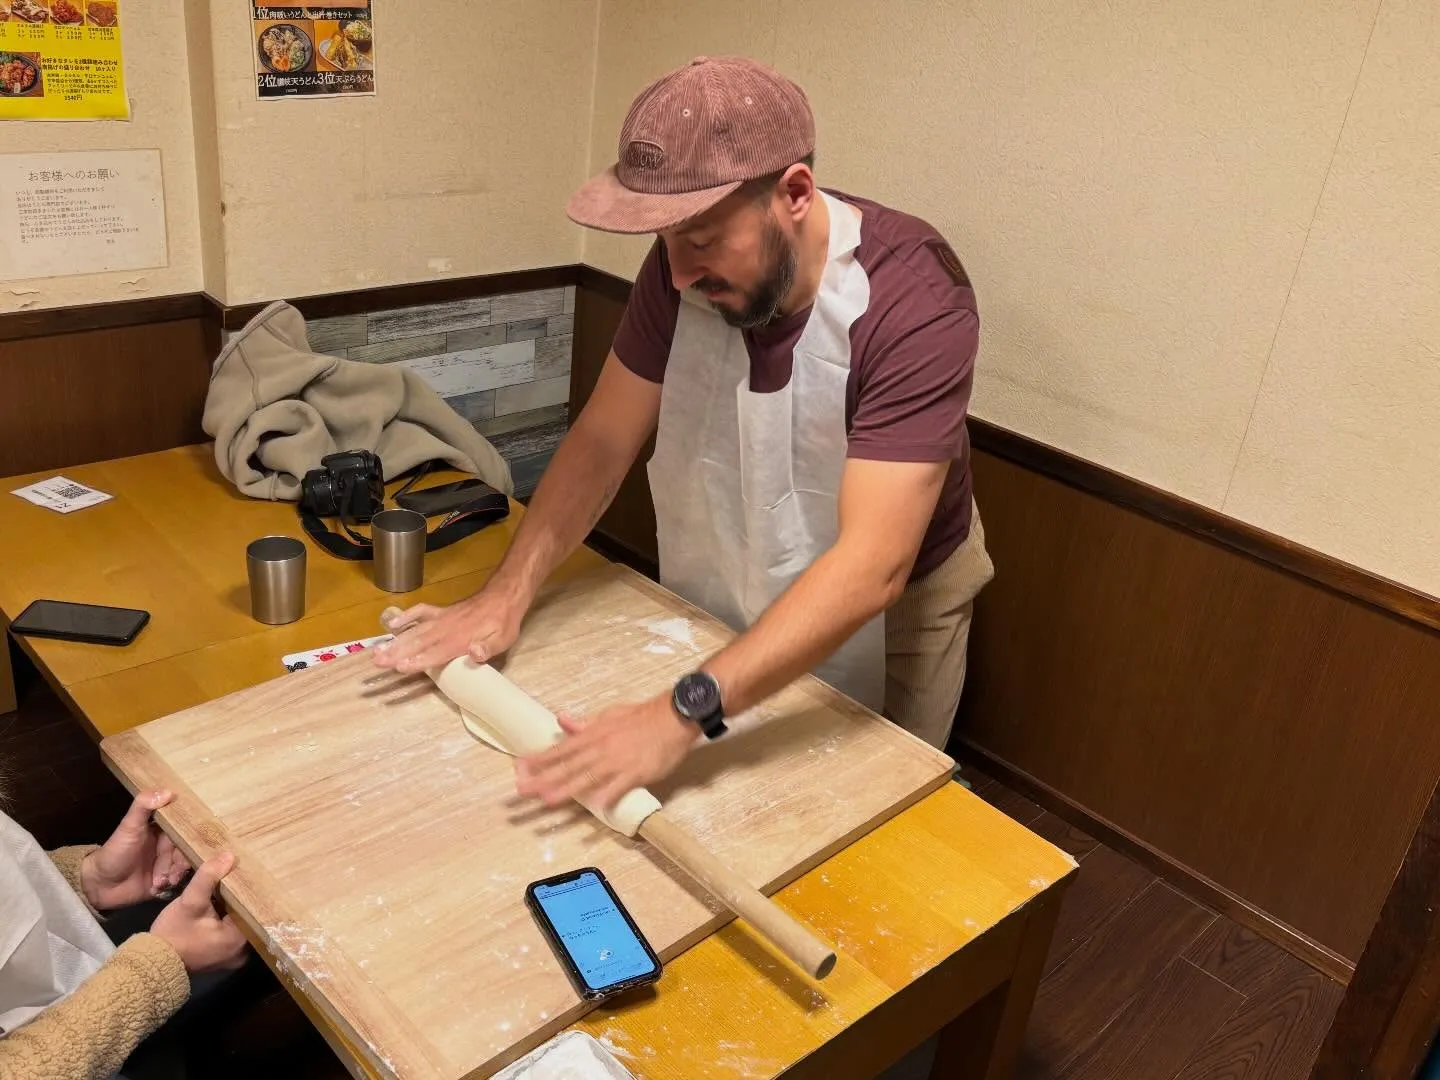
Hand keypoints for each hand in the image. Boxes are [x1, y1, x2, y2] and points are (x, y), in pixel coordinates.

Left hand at [81, 790, 190, 910]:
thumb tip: (169, 791)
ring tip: (161, 880)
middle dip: (181, 860)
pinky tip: (157, 886)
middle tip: (173, 868)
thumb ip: (143, 807)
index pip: (185, 827)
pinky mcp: (165, 880)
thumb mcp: (128, 827)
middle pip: (187, 848)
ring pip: (183, 865)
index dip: (191, 833)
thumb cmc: (114, 852)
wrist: (100, 885)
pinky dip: (170, 883)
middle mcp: (168, 845)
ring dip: (175, 873)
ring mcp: (167, 863)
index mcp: (162, 830)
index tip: (195, 840)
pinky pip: (178, 880)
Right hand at [150, 852, 248, 974]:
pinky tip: (222, 904)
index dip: (247, 889)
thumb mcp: (189, 902)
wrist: (151, 963)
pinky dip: (226, 920)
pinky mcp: (222, 957)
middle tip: (240, 876)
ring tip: (233, 886)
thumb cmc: (172, 934)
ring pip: (239, 924)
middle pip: (247, 916)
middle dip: (240, 898)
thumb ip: (208, 878)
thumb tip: (229, 856)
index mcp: (239, 940)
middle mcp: (243, 952)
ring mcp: (233, 957)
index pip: (253, 908)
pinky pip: (231, 933)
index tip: (246, 873)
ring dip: (233, 909)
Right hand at [371, 583, 528, 673]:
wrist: (504, 596)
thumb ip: (488, 648)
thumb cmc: (503, 623)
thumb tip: (475, 654)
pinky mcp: (441, 611)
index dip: (418, 661)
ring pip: (415, 630)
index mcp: (461, 639)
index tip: (399, 666)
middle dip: (397, 653)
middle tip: (377, 661)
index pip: (436, 653)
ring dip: (395, 641)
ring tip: (376, 650)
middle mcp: (447, 629)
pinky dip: (406, 617)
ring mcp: (442, 618)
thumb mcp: (504, 639)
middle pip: (419, 642)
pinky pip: (421, 612)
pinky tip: (392, 624)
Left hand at [514, 693, 696, 810]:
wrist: (673, 716)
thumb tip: (564, 721)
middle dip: (542, 779)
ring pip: (587, 778)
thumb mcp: (609, 714)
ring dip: (566, 789)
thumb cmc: (641, 716)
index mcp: (593, 735)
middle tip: (521, 790)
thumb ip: (586, 723)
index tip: (520, 768)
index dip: (539, 759)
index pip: (560, 749)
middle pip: (567, 766)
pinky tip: (597, 807)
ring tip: (546, 801)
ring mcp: (618, 762)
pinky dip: (608, 796)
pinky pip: (620, 787)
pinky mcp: (637, 772)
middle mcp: (600, 749)